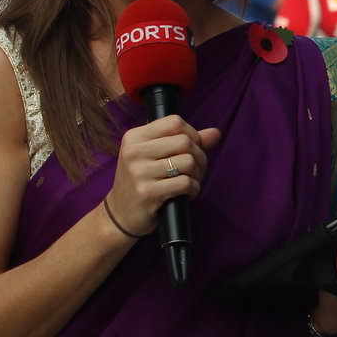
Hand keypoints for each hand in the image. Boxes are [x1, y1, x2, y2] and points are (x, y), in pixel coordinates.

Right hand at [106, 116, 222, 236]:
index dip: (193, 135)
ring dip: (198, 175)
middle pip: (185, 142)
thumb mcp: (156, 156)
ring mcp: (139, 172)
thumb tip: (215, 133)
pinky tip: (186, 193)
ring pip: (188, 162)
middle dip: (200, 157)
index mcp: (134, 137)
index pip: (175, 122)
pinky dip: (194, 189)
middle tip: (195, 170)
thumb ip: (185, 141)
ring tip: (190, 181)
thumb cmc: (143, 181)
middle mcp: (134, 152)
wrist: (121, 214)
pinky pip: (185, 183)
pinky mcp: (147, 193)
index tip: (193, 149)